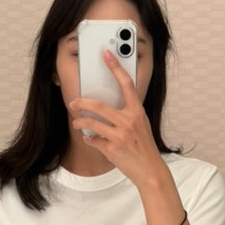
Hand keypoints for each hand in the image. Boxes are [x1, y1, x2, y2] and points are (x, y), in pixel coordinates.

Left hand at [69, 50, 165, 189]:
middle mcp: (129, 121)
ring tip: (76, 122)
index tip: (106, 54)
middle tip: (73, 102)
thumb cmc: (144, 147)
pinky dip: (89, 139)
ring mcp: (120, 136)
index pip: (126, 84)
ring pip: (91, 123)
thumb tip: (108, 106)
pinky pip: (92, 140)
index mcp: (137, 112)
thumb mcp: (141, 125)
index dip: (116, 67)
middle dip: (82, 103)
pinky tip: (90, 139)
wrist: (150, 170)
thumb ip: (128, 114)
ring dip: (80, 122)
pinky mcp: (111, 149)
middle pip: (99, 105)